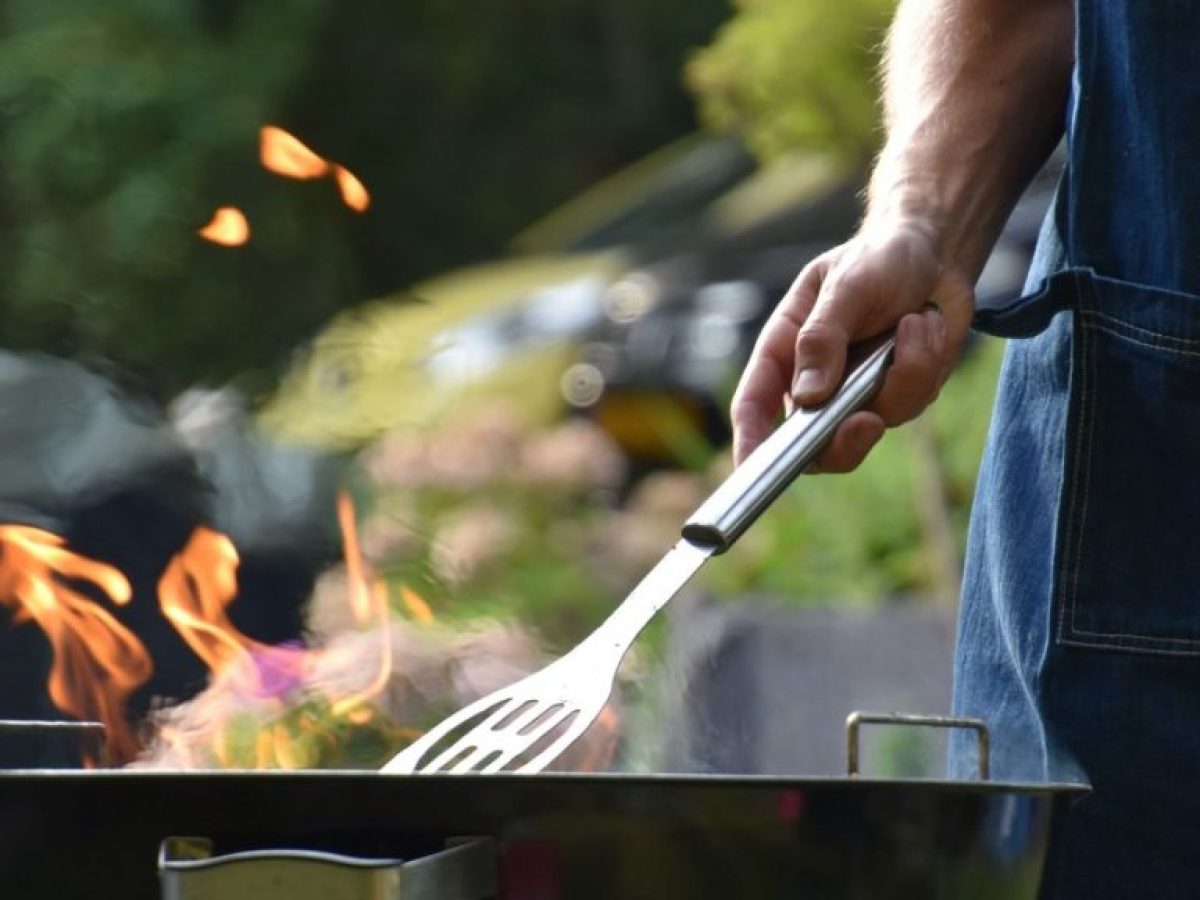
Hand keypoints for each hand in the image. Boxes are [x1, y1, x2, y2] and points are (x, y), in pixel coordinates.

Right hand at [730, 218, 974, 469]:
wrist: (935, 254)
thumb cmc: (877, 259)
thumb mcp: (845, 285)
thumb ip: (823, 337)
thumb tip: (808, 396)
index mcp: (783, 352)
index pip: (754, 406)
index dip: (749, 443)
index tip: (752, 470)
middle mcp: (814, 382)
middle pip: (812, 445)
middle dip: (842, 441)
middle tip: (867, 421)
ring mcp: (856, 395)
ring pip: (872, 424)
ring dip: (903, 375)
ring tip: (915, 322)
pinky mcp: (897, 395)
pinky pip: (912, 404)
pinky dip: (926, 365)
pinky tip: (925, 326)